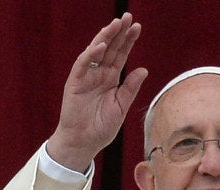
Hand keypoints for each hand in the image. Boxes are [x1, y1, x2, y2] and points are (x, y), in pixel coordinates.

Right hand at [48, 13, 147, 171]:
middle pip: (110, 49)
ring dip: (105, 37)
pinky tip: (101, 46)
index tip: (137, 26)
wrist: (84, 143)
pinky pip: (82, 66)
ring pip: (96, 52)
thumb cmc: (101, 127)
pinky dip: (91, 55)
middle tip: (127, 17)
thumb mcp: (121, 106)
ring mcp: (86, 77)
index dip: (128, 41)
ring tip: (115, 24)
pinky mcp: (75, 84)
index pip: (121, 55)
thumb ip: (131, 88)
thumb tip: (144, 69)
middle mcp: (99, 74)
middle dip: (118, 33)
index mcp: (111, 79)